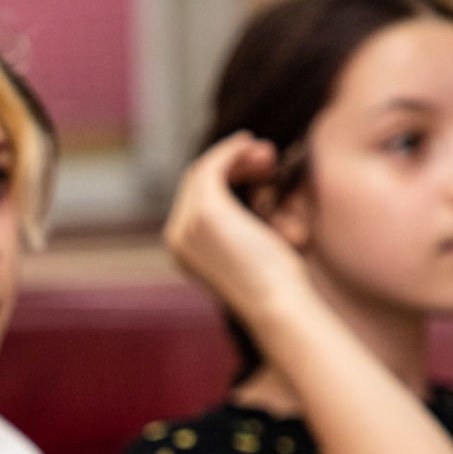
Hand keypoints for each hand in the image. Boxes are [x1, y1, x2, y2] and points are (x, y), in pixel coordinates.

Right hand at [162, 132, 313, 315]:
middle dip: (232, 165)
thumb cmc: (275, 287)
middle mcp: (176, 238)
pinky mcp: (205, 211)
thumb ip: (240, 232)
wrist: (275, 305)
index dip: (226, 179)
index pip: (195, 200)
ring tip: (269, 155)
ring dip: (235, 156)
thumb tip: (256, 200)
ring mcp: (187, 224)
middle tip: (270, 158)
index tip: (260, 171)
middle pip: (196, 182)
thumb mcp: (251, 256)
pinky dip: (233, 151)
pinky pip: (214, 166)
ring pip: (203, 171)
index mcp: (182, 251)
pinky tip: (255, 148)